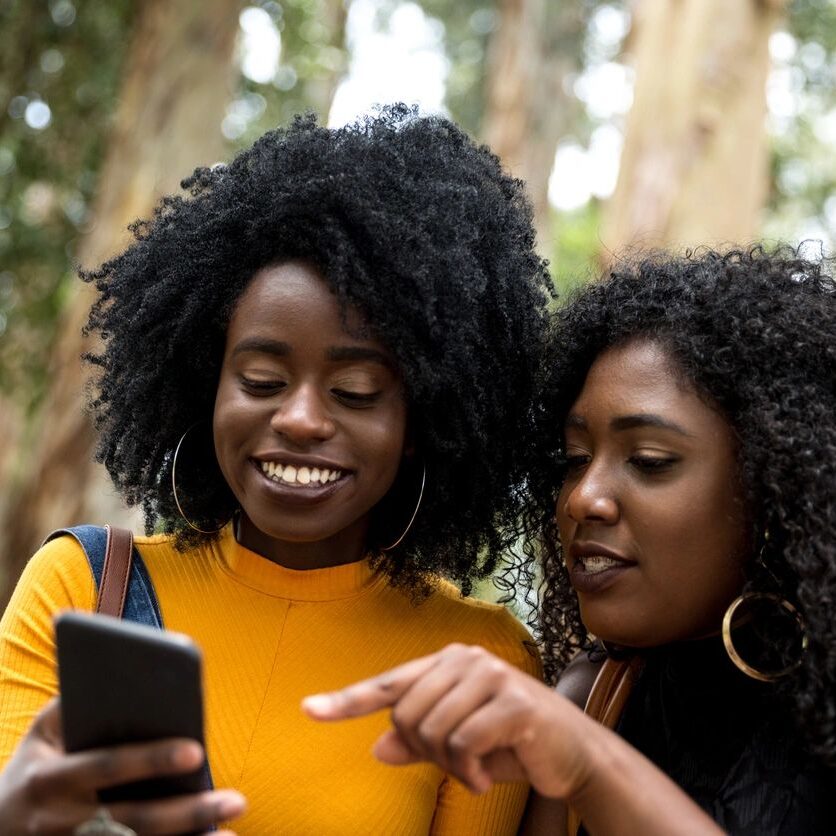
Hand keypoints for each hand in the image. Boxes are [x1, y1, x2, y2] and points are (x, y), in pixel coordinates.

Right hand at [0, 698, 245, 834]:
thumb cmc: (36, 764)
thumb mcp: (42, 731)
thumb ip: (78, 704)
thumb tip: (134, 677)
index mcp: (49, 779)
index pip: (107, 766)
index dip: (151, 759)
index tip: (196, 749)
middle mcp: (58, 823)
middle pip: (132, 820)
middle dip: (187, 811)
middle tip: (236, 799)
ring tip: (229, 831)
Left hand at [302, 643, 592, 798]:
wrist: (573, 752)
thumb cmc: (510, 743)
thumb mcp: (458, 746)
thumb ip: (418, 743)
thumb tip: (378, 748)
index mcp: (447, 663)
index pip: (388, 683)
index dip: (346, 700)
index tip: (308, 710)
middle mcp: (466, 660)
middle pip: (407, 714)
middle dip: (425, 752)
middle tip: (455, 766)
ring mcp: (491, 675)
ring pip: (432, 730)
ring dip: (449, 766)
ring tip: (473, 771)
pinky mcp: (512, 701)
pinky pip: (464, 743)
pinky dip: (469, 772)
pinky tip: (486, 777)